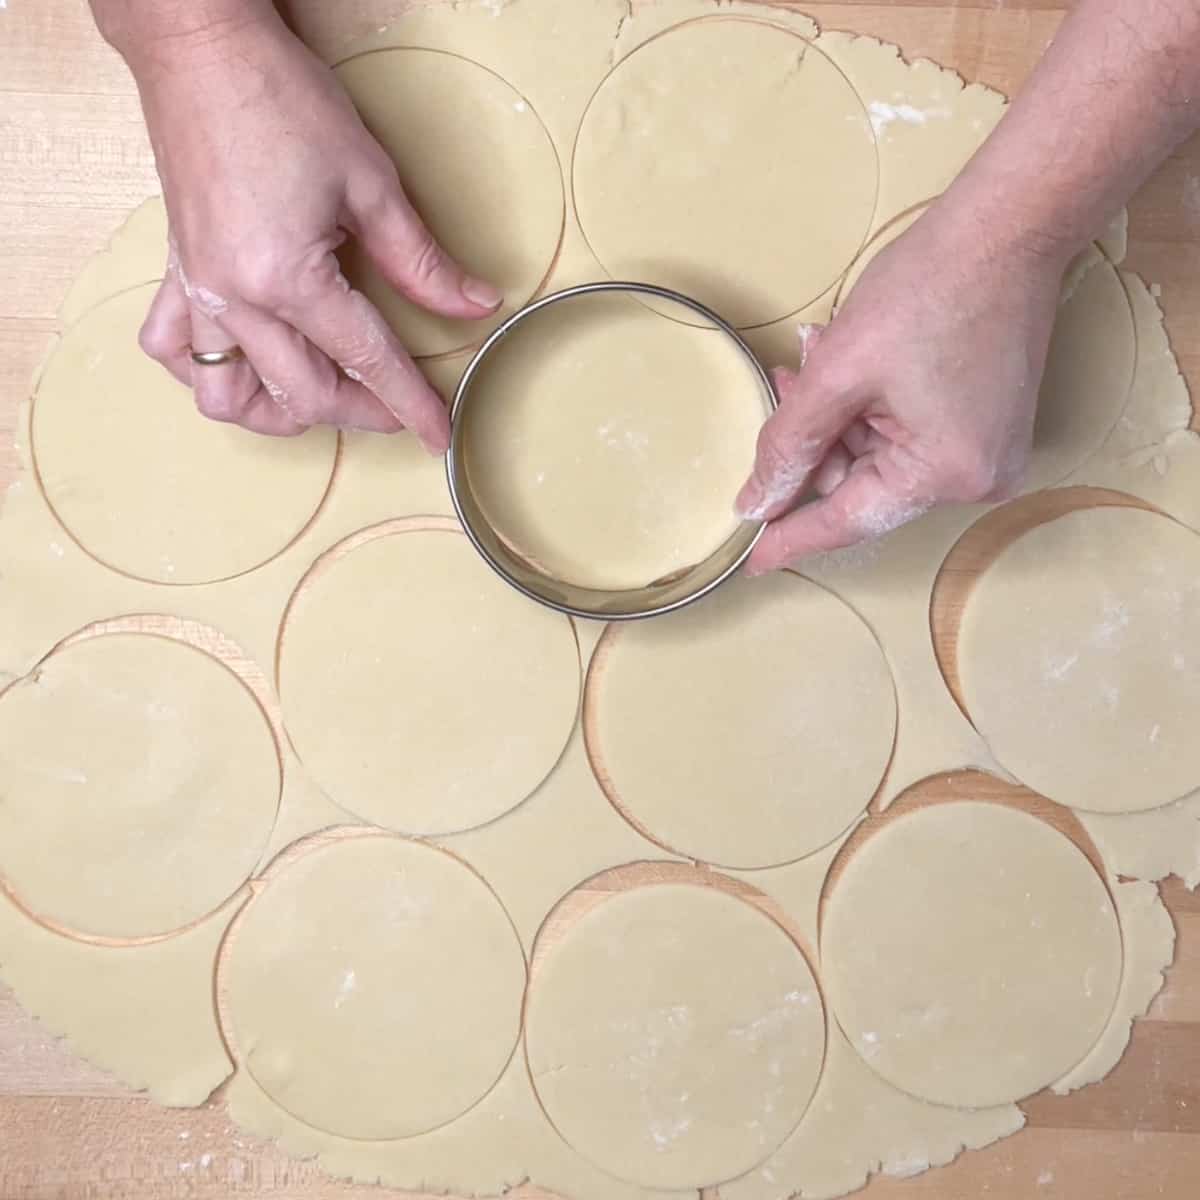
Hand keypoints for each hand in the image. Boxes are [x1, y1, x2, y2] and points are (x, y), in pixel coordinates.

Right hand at [131, 12, 499, 442]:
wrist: (199, 48)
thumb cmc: (280, 101)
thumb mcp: (371, 182)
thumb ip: (422, 261)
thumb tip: (474, 304)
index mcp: (287, 279)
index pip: (366, 362)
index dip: (410, 404)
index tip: (438, 433)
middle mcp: (234, 299)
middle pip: (303, 394)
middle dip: (360, 413)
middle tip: (399, 407)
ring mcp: (197, 291)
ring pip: (226, 397)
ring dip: (277, 412)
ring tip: (320, 397)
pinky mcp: (176, 273)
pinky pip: (173, 351)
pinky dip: (207, 374)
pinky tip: (245, 364)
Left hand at [735, 202, 1068, 571]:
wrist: (1006, 227)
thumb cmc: (929, 288)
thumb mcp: (837, 372)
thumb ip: (789, 446)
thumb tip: (757, 504)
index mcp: (945, 474)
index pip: (846, 522)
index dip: (790, 537)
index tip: (751, 562)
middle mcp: (975, 479)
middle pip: (861, 485)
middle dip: (814, 441)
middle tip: (785, 385)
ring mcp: (986, 454)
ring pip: (877, 458)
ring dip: (838, 415)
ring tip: (819, 356)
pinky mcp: (985, 428)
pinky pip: (905, 438)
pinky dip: (869, 409)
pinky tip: (850, 362)